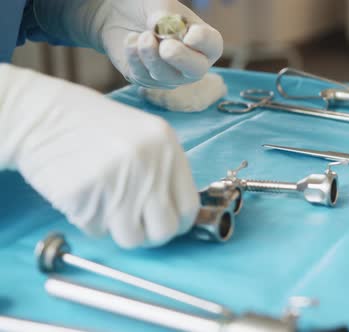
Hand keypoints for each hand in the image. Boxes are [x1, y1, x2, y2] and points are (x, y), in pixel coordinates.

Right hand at [0, 64, 199, 247]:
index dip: (178, 222)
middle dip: (150, 234)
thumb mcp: (143, 137)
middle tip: (135, 223)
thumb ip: (164, 171)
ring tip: (106, 204)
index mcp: (167, 147)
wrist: (43, 116)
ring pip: (132, 238)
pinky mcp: (86, 196)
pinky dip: (91, 221)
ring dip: (119, 230)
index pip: (189, 206)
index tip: (166, 223)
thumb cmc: (94, 128)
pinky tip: (85, 195)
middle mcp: (148, 164)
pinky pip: (98, 231)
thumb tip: (176, 212)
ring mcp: (117, 181)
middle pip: (165, 230)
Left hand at [34, 0, 223, 88]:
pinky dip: (138, 64)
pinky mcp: (147, 80)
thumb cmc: (137, 2)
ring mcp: (169, 73)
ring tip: (140, 39)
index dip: (204, 44)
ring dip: (152, 59)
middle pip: (197, 70)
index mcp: (199, 37)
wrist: (110, 11)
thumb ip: (166, 15)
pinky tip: (132, 47)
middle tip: (163, 46)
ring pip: (170, 78)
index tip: (189, 33)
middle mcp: (189, 58)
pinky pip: (147, 79)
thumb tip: (168, 31)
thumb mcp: (155, 2)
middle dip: (179, 60)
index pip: (213, 46)